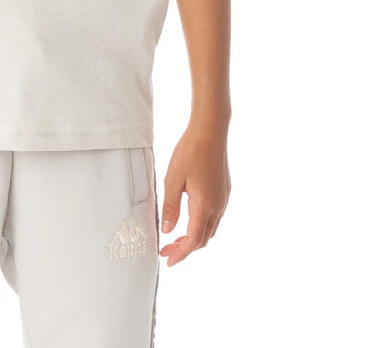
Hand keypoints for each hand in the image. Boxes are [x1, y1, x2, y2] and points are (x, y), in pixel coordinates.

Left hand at [159, 121, 230, 266]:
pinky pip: (214, 217)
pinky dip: (201, 225)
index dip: (181, 254)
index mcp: (204, 205)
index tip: (169, 261)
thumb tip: (167, 230)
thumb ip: (170, 207)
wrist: (211, 130)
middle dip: (185, 249)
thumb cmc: (190, 151)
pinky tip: (189, 219)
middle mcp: (218, 206)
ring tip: (175, 238)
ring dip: (194, 237)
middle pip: (203, 238)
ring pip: (210, 228)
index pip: (193, 240)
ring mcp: (223, 199)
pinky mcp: (224, 191)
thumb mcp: (173, 178)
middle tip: (167, 251)